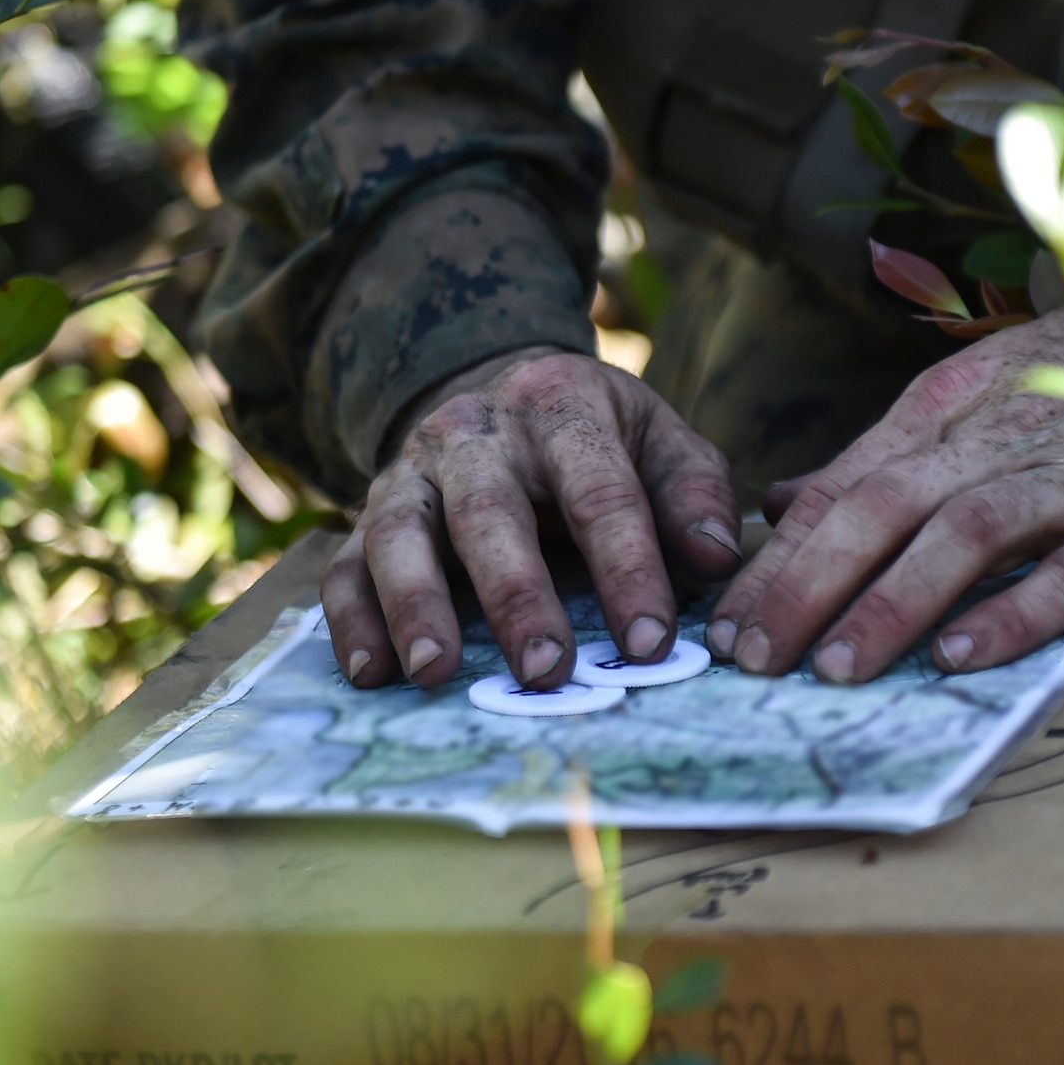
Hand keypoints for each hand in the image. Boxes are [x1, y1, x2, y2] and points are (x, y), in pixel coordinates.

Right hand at [322, 347, 741, 689]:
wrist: (502, 390)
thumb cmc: (598, 438)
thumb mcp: (658, 440)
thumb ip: (693, 493)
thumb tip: (717, 559)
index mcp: (561, 408)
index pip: (600, 491)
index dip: (628, 567)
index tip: (651, 641)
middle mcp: (476, 432)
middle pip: (490, 511)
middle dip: (517, 596)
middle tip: (545, 671)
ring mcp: (412, 470)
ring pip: (400, 532)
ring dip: (416, 605)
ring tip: (436, 673)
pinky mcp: (369, 510)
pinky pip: (346, 562)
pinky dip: (352, 619)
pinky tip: (372, 673)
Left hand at [707, 258, 1063, 681]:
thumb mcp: (983, 393)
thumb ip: (889, 453)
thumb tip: (782, 498)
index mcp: (960, 405)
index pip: (849, 483)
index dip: (783, 555)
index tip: (726, 623)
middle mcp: (1012, 434)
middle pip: (889, 504)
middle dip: (811, 583)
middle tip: (754, 658)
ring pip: (972, 531)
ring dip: (896, 600)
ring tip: (837, 667)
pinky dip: (1021, 608)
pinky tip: (964, 654)